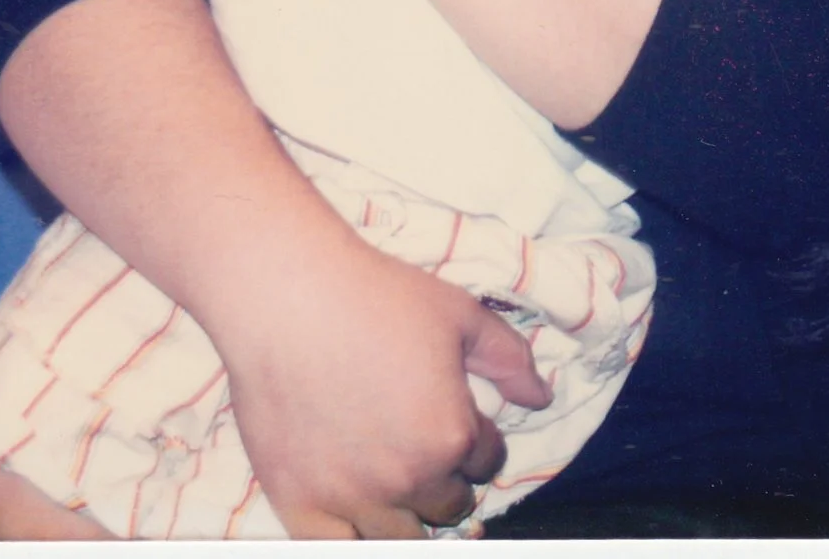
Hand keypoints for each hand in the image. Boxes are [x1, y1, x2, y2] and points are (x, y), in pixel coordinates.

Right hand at [223, 230, 550, 537]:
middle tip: (423, 449)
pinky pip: (333, 548)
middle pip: (447, 508)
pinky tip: (354, 516)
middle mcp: (405, 478)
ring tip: (394, 484)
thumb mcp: (459, 314)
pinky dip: (350, 537)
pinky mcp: (297, 500)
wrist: (287, 295)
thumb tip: (541, 397)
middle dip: (446, 481)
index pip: (485, 463)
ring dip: (406, 516)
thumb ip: (508, 359)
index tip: (459, 422)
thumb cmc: (375, 297)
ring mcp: (349, 496)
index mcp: (450, 436)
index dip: (478, 440)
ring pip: (398, 540)